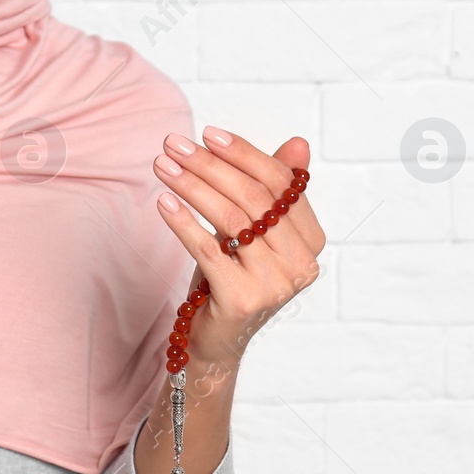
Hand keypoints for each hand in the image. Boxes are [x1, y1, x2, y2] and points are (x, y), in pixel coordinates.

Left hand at [152, 127, 323, 368]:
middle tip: (174, 144)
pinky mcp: (243, 299)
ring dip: (191, 186)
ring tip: (162, 166)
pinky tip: (164, 202)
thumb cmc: (232, 276)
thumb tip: (299, 143)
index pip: (282, 183)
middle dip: (210, 165)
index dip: (244, 154)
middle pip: (254, 198)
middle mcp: (302, 263)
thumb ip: (274, 189)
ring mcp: (275, 284)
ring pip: (230, 219)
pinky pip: (209, 249)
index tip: (208, 134)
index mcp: (312, 241)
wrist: (215, 339)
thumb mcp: (254, 230)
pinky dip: (183, 222)